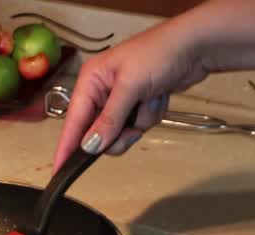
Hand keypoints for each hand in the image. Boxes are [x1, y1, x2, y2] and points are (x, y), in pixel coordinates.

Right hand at [52, 19, 210, 171]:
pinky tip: (159, 95)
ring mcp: (122, 98)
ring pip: (121, 132)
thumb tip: (91, 145)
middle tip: (133, 127)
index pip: (74, 121)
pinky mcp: (138, 104)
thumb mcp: (130, 87)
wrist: (195, 46)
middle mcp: (102, 90)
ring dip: (140, 121)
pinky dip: (152, 115)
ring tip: (150, 98)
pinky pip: (139, 125)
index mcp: (91, 80)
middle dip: (119, 132)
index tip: (59, 169)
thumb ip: (109, 120)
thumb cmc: (161, 51)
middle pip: (98, 132)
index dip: (67, 147)